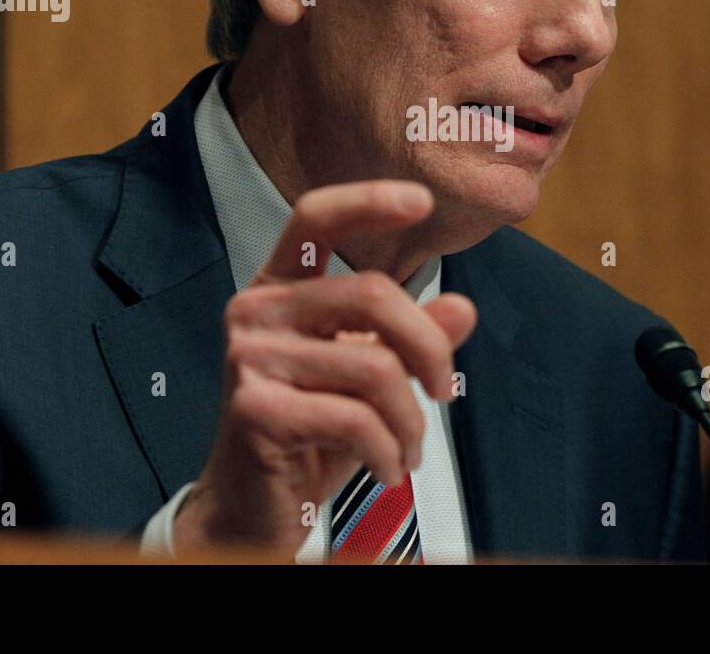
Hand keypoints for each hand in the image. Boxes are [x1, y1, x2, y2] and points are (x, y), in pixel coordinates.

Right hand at [173, 180, 476, 554]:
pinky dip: (388, 451)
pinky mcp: (254, 408)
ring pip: (374, 367)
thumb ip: (411, 339)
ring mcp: (248, 357)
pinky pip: (355, 419)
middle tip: (445, 391)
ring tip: (408, 448)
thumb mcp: (369, 379)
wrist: (251, 508)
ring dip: (410, 421)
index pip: (316, 219)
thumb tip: (461, 309)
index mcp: (280, 288)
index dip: (367, 201)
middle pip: (370, 293)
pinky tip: (387, 467)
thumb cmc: (310, 434)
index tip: (420, 202)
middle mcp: (256, 310)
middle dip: (429, 348)